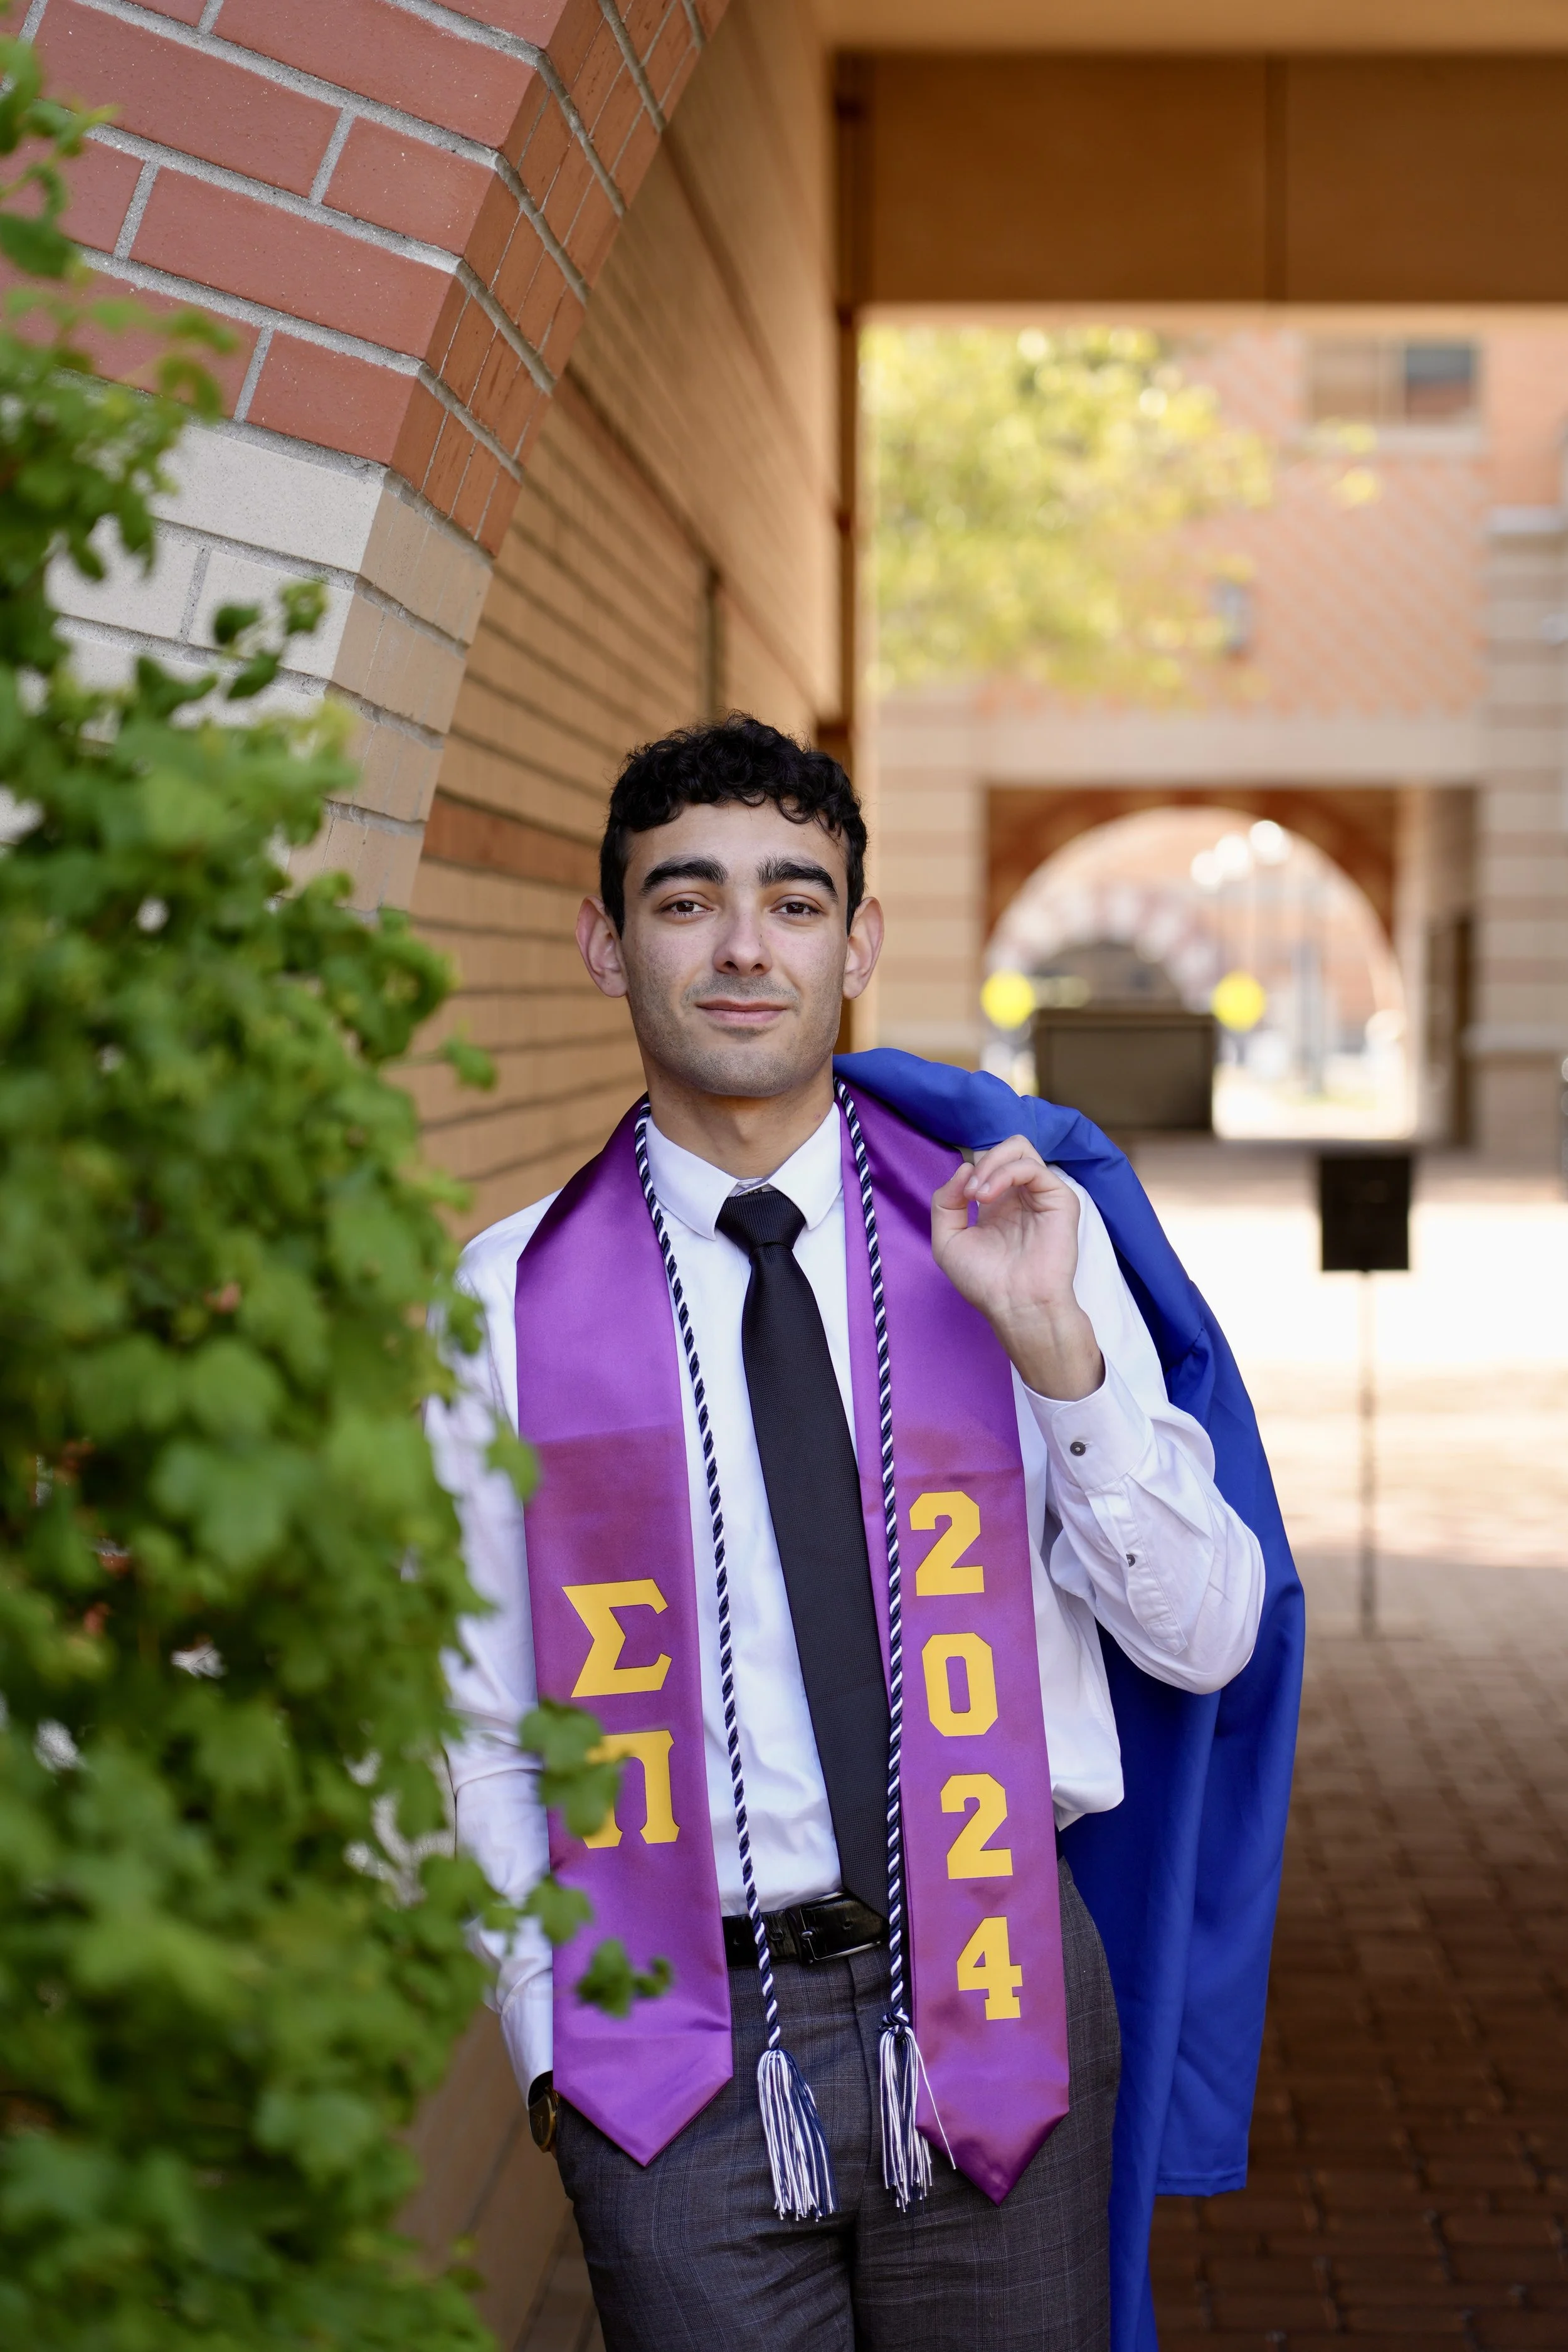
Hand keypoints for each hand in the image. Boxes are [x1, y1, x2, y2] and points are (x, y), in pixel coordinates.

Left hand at [931, 1136, 1104, 1401]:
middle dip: (983, 1161)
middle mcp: (1021, 1196)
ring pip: (1020, 1148)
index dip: (969, 1172)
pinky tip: (988, 1196)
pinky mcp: (1059, 1199)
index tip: (960, 1198)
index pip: (986, 1163)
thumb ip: (945, 1202)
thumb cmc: (985, 1282)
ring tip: (977, 1195)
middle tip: (970, 1193)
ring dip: (991, 1164)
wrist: (1014, 1305)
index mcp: (998, 1204)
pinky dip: (1005, 1172)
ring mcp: (1040, 1196)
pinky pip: (1033, 1166)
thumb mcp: (948, 1240)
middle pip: (1006, 1148)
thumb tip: (965, 1168)